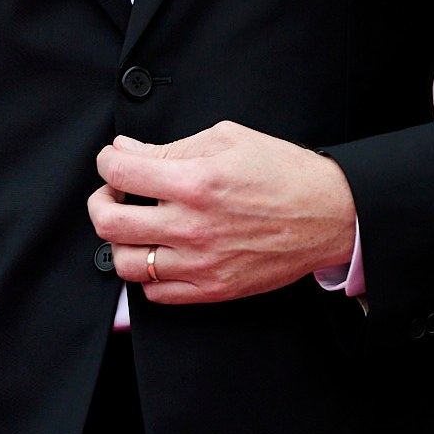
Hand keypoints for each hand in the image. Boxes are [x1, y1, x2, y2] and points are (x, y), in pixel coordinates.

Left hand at [88, 122, 356, 306]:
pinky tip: (160, 253)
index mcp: (194, 182)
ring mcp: (201, 263)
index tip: (114, 162)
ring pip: (126, 263)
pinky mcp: (213, 289)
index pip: (118, 172)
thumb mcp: (227, 140)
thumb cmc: (283, 172)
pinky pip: (154, 293)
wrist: (332, 214)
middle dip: (102, 202)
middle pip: (108, 222)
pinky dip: (148, 274)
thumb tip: (126, 150)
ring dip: (121, 242)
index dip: (107, 161)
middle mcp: (193, 226)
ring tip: (136, 227)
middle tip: (115, 195)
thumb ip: (170, 147)